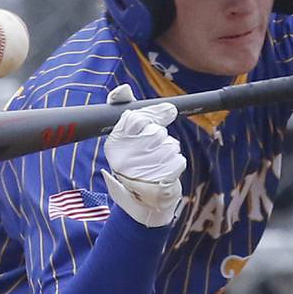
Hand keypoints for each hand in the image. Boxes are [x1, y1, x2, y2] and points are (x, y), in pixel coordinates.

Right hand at [101, 85, 185, 226]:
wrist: (142, 202)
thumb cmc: (135, 163)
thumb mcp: (126, 137)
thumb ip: (130, 111)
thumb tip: (130, 91)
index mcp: (114, 144)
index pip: (136, 118)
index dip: (151, 117)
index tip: (158, 119)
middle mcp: (124, 158)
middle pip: (156, 131)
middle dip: (160, 137)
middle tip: (151, 150)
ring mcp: (142, 170)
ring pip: (169, 144)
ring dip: (169, 151)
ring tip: (157, 163)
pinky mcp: (160, 180)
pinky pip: (178, 158)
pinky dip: (176, 163)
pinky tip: (165, 172)